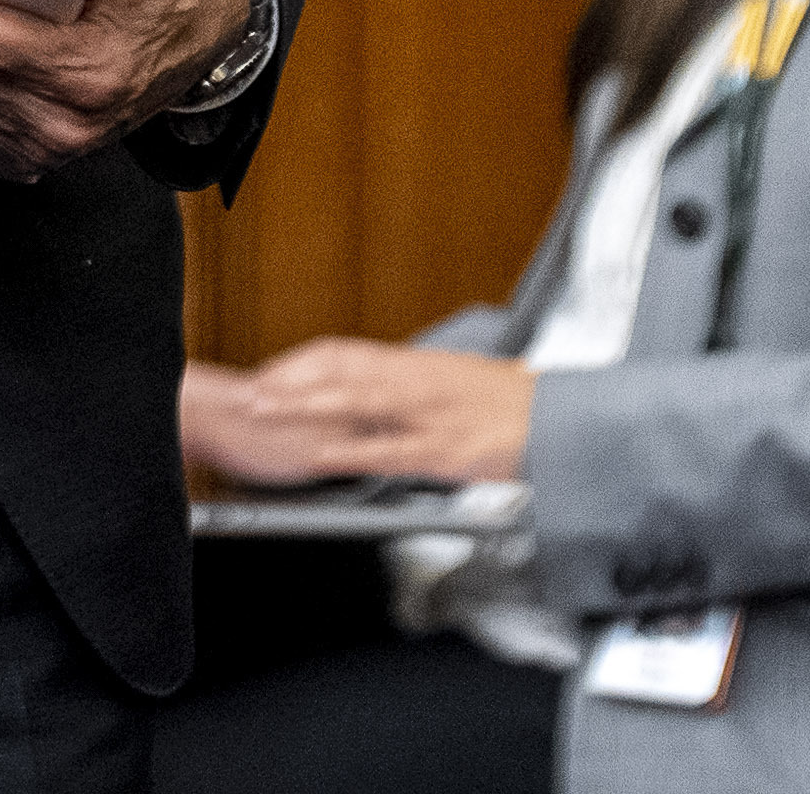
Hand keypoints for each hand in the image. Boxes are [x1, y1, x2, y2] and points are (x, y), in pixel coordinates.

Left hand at [177, 340, 533, 488]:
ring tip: (268, 413)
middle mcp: (417, 381)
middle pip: (341, 372)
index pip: (347, 353)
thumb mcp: (456, 382)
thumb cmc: (512, 404)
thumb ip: (415, 386)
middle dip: (291, 381)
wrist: (557, 422)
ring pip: (355, 403)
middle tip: (251, 391)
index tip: (273, 373)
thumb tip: (382, 388)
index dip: (304, 363)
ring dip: (305, 407)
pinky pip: (386, 449)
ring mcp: (427, 415)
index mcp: (418, 364)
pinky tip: (321, 455)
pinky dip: (350, 451)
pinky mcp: (441, 450)